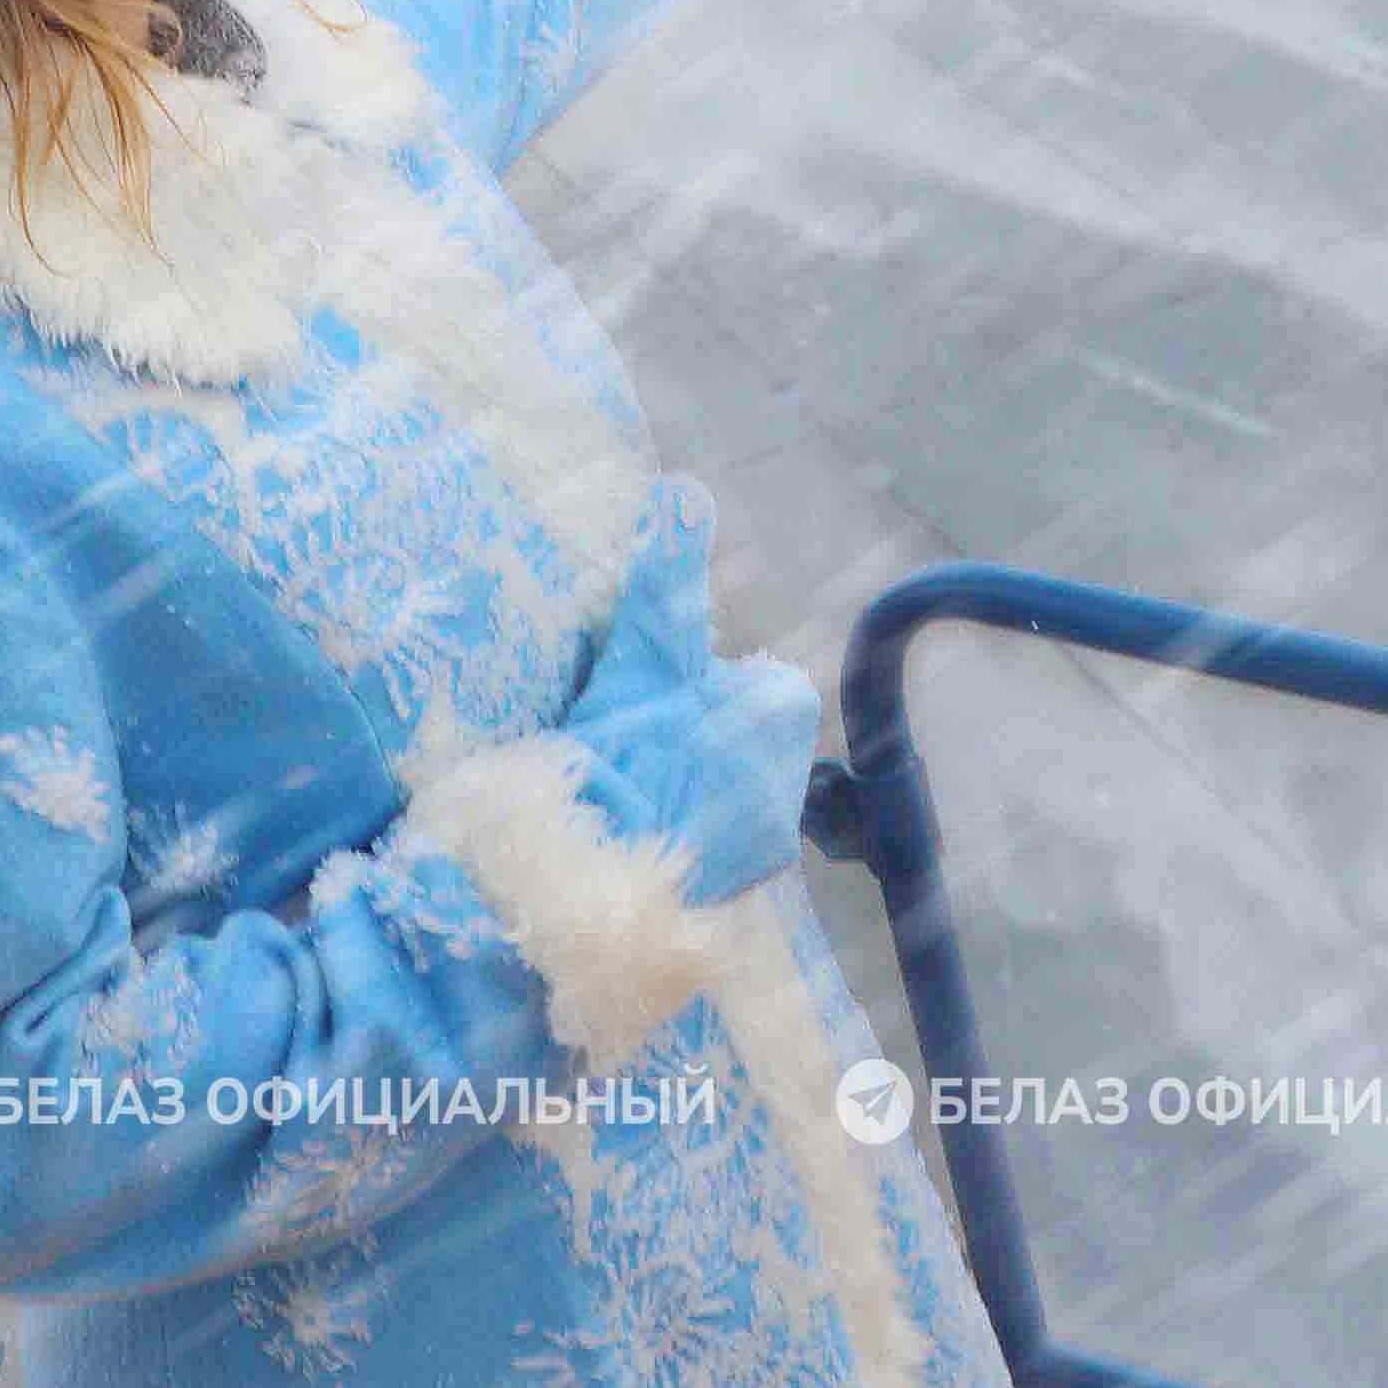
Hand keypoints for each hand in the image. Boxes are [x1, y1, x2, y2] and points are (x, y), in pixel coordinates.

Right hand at [564, 480, 822, 908]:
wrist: (594, 889)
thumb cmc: (622, 756)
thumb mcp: (643, 651)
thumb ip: (667, 571)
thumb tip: (682, 489)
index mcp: (783, 706)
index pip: (745, 678)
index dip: (689, 685)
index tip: (643, 704)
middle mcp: (793, 777)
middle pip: (732, 736)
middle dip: (689, 737)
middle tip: (624, 747)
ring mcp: (764, 845)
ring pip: (719, 793)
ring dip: (679, 791)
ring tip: (620, 795)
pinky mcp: (731, 898)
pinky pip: (704, 851)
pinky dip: (672, 844)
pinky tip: (628, 840)